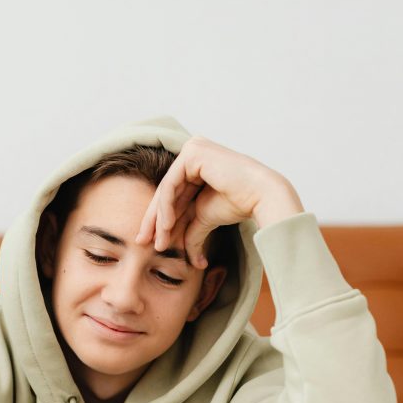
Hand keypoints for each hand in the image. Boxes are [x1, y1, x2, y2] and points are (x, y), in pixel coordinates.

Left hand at [135, 136, 304, 268]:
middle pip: (166, 192)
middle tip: (142, 242)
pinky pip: (171, 184)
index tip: (151, 242)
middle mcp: (192, 153)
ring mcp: (192, 150)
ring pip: (166, 190)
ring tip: (159, 242)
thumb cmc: (238, 204)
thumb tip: (181, 253)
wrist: (260, 196)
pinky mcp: (192, 152)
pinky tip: (166, 226)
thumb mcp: (204, 217)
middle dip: (153, 220)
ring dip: (159, 219)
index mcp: (196, 165)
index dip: (159, 219)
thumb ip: (188, 229)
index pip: (172, 194)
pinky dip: (166, 207)